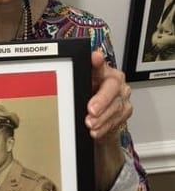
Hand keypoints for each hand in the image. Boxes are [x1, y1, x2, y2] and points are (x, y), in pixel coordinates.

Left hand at [86, 51, 132, 190]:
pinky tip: (96, 131)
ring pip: (116, 106)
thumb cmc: (88, 98)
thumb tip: (65, 75)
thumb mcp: (80, 89)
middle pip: (113, 87)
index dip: (98, 61)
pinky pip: (117, 120)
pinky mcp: (125, 111)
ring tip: (91, 124)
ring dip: (102, 118)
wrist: (99, 118)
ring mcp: (122, 96)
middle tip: (92, 110)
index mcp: (102, 71)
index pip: (100, 63)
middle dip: (102, 100)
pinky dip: (105, 127)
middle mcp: (115, 81)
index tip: (95, 59)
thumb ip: (75, 81)